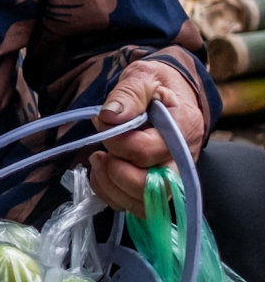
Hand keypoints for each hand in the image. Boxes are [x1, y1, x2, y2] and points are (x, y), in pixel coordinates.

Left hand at [88, 62, 206, 215]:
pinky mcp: (156, 186)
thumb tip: (110, 116)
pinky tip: (101, 171)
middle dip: (116, 172)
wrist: (170, 93)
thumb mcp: (143, 76)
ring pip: (142, 203)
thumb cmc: (157, 85)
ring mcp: (171, 176)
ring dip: (110, 185)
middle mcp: (183, 159)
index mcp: (183, 129)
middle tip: (100, 152)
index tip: (103, 121)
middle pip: (153, 188)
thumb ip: (129, 93)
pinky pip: (132, 205)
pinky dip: (109, 192)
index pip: (148, 151)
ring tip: (98, 160)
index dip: (117, 142)